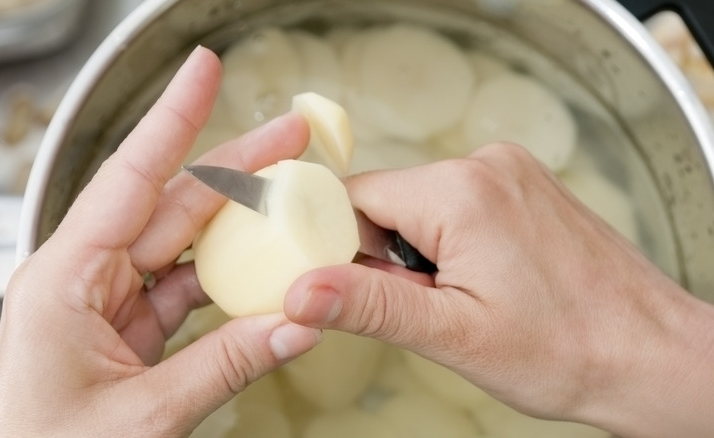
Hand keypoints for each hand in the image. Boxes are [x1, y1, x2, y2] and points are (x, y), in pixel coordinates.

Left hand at [0, 47, 320, 437]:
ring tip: (288, 200)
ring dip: (237, 222)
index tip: (203, 74)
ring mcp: (108, 303)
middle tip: (287, 138)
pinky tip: (263, 270)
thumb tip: (294, 324)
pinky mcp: (129, 329)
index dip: (171, 120)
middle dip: (234, 166)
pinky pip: (186, 287)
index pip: (128, 180)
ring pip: (183, 242)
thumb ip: (225, 366)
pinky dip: (228, 279)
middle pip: (169, 203)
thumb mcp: (143, 416)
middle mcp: (84, 280)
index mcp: (63, 281)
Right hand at [284, 143, 713, 437]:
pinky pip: (456, 205)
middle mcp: (486, 165)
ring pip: (419, 205)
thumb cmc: (569, 350)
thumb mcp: (453, 335)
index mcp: (460, 191)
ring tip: (468, 298)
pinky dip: (451, 243)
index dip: (342, 248)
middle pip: (386, 200)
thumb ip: (369, 306)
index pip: (353, 197)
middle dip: (388, 257)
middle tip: (430, 306)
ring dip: (421, 254)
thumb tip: (301, 291)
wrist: (650, 355)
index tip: (358, 290)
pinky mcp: (523, 186)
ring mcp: (510, 171)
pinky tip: (486, 281)